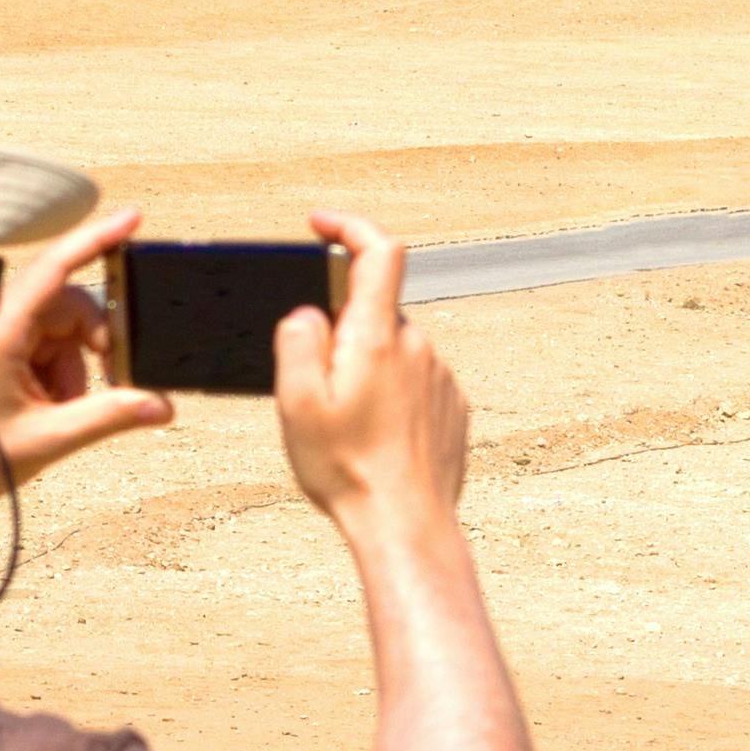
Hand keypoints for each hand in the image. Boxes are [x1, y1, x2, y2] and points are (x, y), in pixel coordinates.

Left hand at [0, 207, 174, 510]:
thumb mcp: (46, 440)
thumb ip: (108, 417)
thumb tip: (161, 405)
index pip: (55, 271)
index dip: (95, 240)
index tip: (132, 217)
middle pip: (68, 307)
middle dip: (94, 345)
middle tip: (113, 386)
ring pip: (57, 330)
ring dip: (72, 368)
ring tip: (59, 414)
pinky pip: (40, 346)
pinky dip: (55, 374)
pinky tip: (45, 408)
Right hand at [272, 211, 468, 534]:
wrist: (406, 525)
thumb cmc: (349, 470)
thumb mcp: (297, 404)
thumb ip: (298, 342)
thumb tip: (310, 313)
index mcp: (378, 338)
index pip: (378, 251)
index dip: (349, 226)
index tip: (321, 225)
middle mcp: (418, 347)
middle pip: (374, 313)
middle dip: (341, 337)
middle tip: (318, 393)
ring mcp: (440, 376)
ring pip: (392, 352)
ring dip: (365, 373)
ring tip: (347, 430)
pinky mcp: (452, 406)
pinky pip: (413, 383)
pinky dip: (389, 398)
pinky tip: (374, 441)